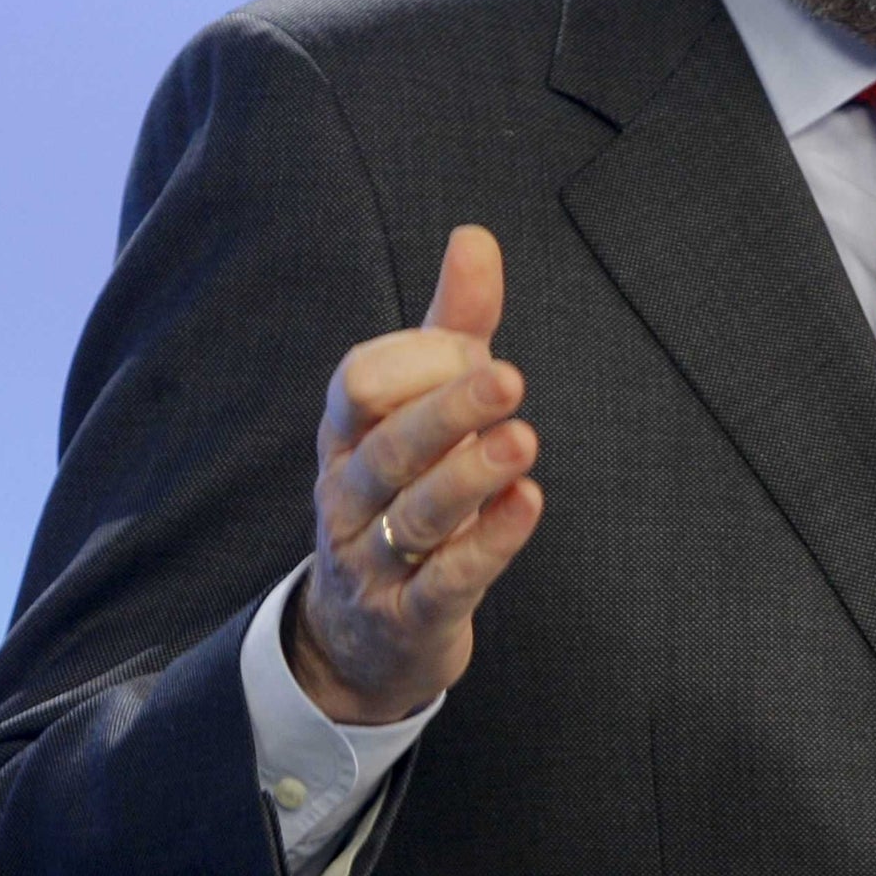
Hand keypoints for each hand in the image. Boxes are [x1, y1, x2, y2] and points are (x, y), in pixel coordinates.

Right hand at [289, 225, 543, 722]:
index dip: (413, 363)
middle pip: (388, 447)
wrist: (363, 639)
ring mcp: (373, 560)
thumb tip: (474, 236)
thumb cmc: (402, 496)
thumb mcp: (421, 411)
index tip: (471, 345)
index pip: (360, 386)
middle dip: (445, 411)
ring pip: (414, 514)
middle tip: (509, 377)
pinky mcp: (410, 616)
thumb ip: (451, 327)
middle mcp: (349, 494)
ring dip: (469, 476)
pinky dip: (487, 544)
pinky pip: (444, 580)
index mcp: (346, 436)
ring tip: (524, 440)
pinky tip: (528, 504)